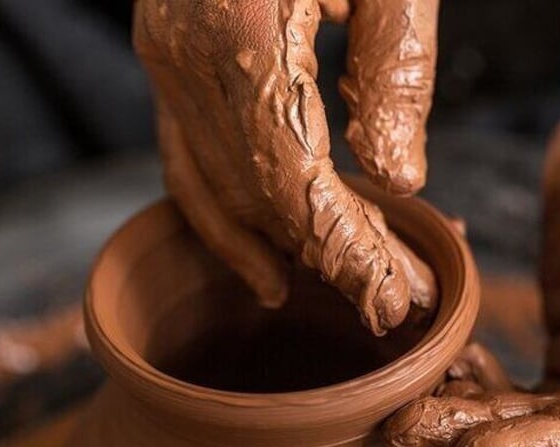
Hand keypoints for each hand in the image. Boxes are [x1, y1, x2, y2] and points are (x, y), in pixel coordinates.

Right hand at [133, 0, 437, 334]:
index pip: (297, 182)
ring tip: (331, 291)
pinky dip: (222, 217)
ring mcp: (162, 57)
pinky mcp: (165, 56)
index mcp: (244, 30)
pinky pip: (183, 159)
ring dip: (273, 249)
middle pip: (256, 196)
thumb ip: (392, 72)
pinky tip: (259, 256)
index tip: (397, 300)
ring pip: (211, 189)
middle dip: (324, 258)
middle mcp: (184, 54)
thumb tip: (395, 180)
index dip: (346, 250)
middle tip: (388, 303)